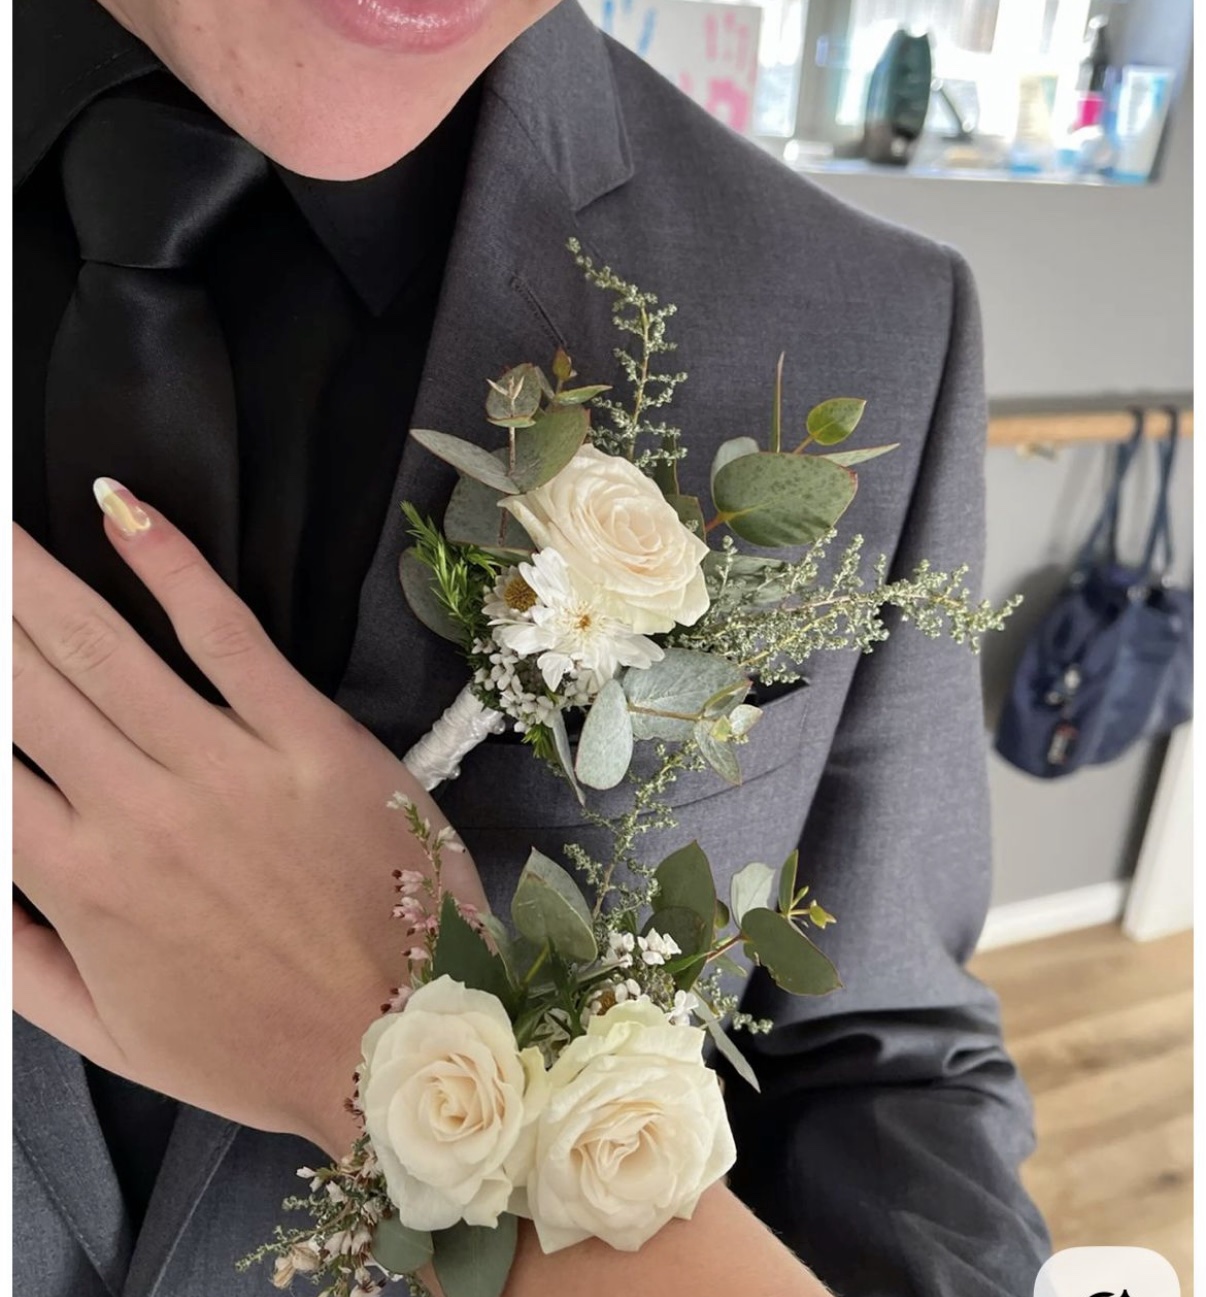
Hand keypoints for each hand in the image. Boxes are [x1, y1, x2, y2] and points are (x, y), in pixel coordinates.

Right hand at [12, 480, 486, 1155]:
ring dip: (34, 573)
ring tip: (1, 527)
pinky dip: (169, 566)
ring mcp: (228, 767)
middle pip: (23, 683)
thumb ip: (14, 958)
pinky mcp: (311, 739)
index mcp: (82, 882)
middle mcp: (139, 811)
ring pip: (104, 647)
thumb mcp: (111, 1034)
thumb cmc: (256, 1047)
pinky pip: (228, 634)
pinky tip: (121, 511)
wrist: (400, 1050)